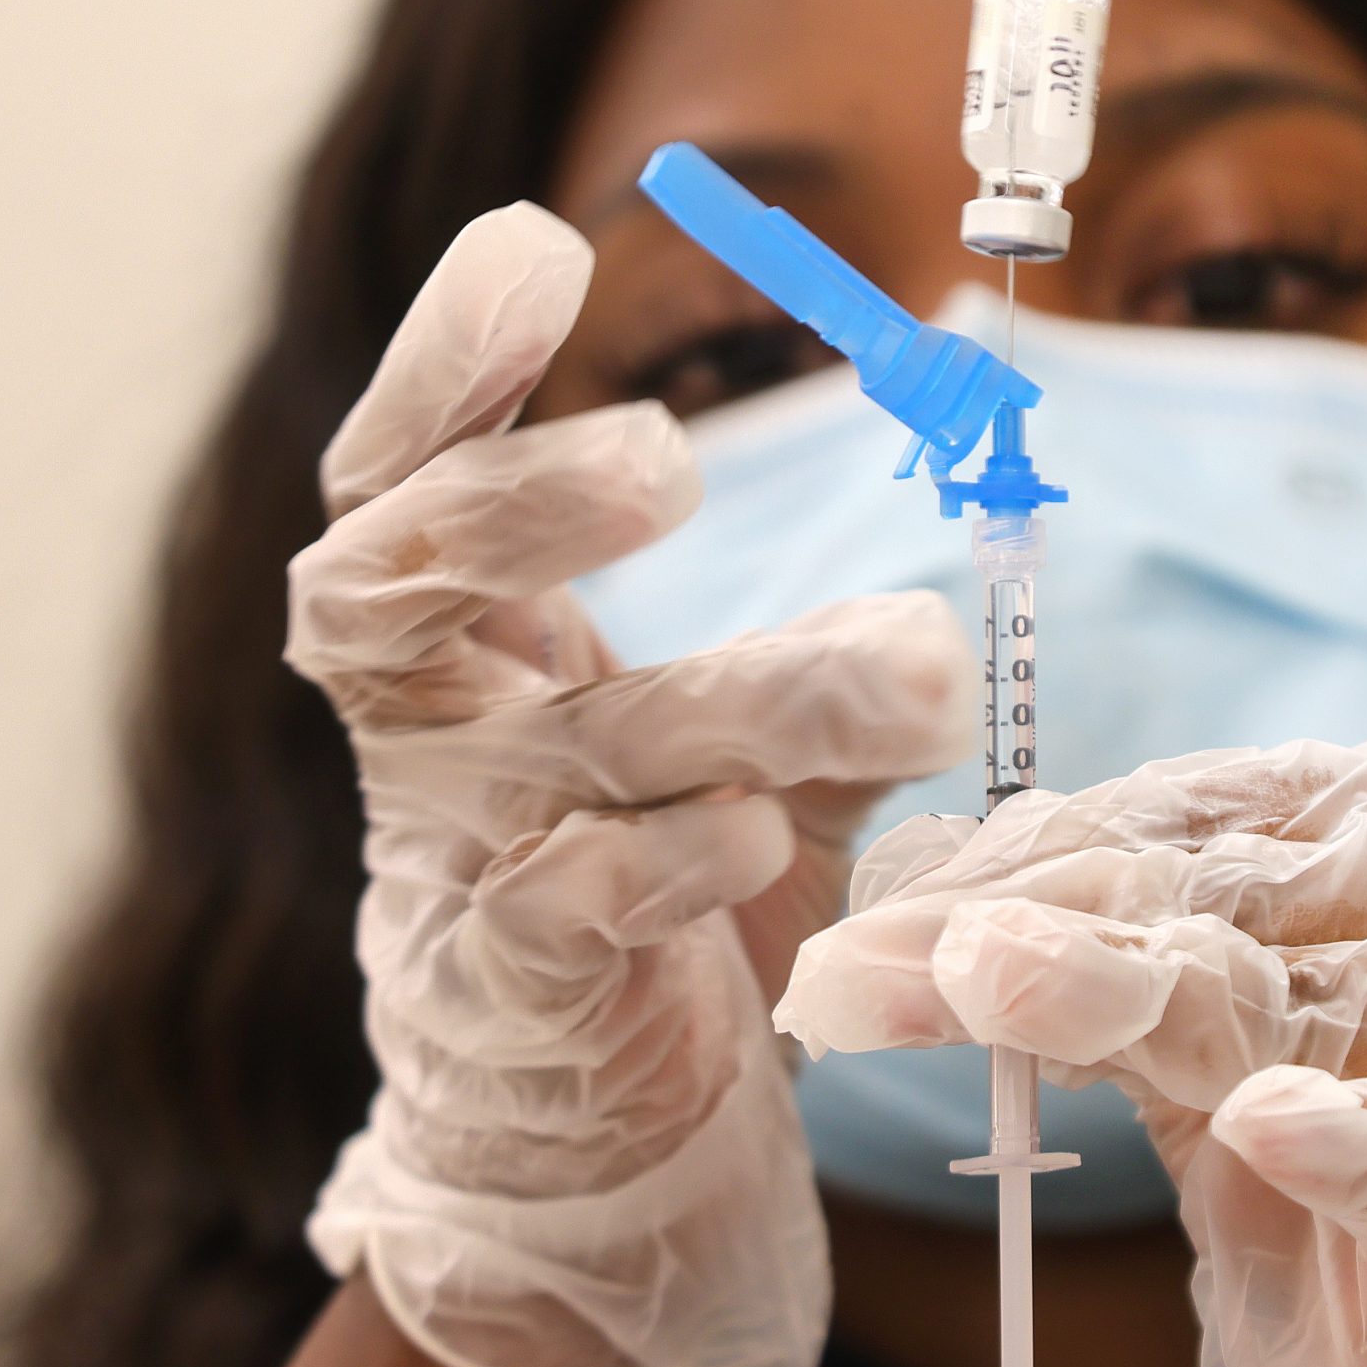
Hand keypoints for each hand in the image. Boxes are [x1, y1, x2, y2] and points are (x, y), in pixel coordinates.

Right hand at [283, 203, 975, 1366]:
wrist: (585, 1121)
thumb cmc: (660, 878)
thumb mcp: (749, 736)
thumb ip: (838, 641)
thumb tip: (972, 505)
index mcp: (465, 632)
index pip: (408, 472)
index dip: (445, 361)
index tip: (536, 245)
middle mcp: (430, 725)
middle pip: (394, 581)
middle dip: (516, 504)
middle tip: (665, 457)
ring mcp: (458, 860)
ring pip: (562, 750)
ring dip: (744, 696)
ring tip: (910, 661)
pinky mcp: (511, 993)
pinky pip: (565, 913)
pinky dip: (663, 865)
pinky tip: (756, 827)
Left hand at [774, 739, 1366, 1366]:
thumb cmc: (1361, 1144)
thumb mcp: (1207, 1057)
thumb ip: (1109, 974)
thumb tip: (928, 896)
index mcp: (1349, 819)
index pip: (1144, 825)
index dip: (992, 867)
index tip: (855, 921)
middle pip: (1175, 899)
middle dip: (998, 934)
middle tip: (852, 969)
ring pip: (1265, 1002)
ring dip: (1114, 993)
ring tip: (990, 981)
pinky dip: (1356, 1147)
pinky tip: (1278, 1131)